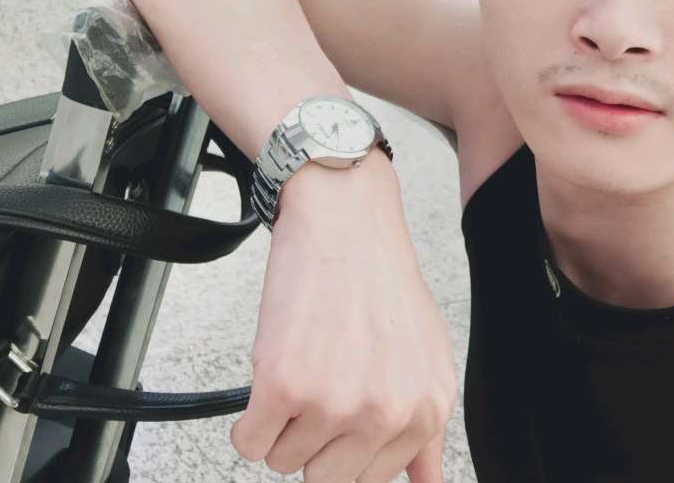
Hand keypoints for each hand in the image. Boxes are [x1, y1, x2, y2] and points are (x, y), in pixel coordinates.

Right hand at [230, 152, 456, 481]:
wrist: (345, 217)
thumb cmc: (379, 275)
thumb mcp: (425, 351)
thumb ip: (424, 427)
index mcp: (426, 410)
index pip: (371, 480)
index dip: (346, 442)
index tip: (340, 410)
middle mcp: (386, 414)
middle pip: (324, 478)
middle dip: (313, 435)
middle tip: (321, 378)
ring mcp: (335, 403)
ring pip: (283, 460)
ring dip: (282, 419)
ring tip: (304, 359)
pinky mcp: (284, 386)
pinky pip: (247, 443)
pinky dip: (248, 417)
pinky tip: (273, 370)